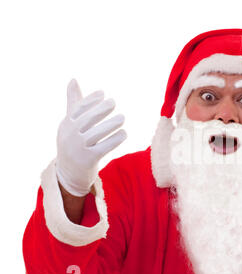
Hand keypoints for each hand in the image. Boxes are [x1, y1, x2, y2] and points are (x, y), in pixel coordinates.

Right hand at [56, 79, 126, 195]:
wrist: (69, 174)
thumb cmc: (73, 144)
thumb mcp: (71, 124)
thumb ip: (75, 103)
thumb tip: (73, 79)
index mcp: (66, 125)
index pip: (78, 109)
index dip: (90, 100)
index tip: (102, 93)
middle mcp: (70, 136)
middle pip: (87, 120)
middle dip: (100, 110)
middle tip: (114, 103)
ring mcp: (78, 148)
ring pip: (96, 133)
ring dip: (111, 124)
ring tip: (122, 118)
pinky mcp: (88, 160)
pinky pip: (103, 147)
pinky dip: (115, 139)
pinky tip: (124, 133)